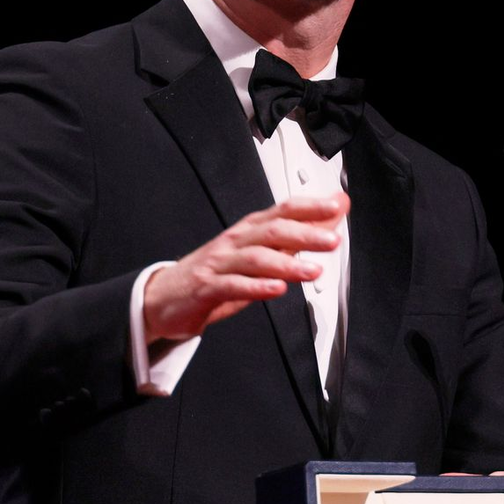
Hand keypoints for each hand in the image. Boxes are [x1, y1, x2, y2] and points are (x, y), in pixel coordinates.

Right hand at [144, 193, 348, 342]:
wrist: (166, 297)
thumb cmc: (217, 272)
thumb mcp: (261, 253)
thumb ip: (297, 236)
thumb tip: (332, 215)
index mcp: (250, 230)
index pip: (283, 210)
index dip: (310, 206)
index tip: (337, 205)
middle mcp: (235, 242)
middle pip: (272, 232)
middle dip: (305, 234)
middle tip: (332, 240)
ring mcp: (219, 263)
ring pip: (255, 258)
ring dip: (287, 264)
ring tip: (313, 271)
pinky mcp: (206, 288)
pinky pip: (233, 286)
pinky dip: (256, 287)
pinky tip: (276, 290)